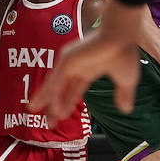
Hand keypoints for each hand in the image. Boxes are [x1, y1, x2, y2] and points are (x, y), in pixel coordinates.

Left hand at [31, 2, 143, 116]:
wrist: (120, 37)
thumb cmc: (124, 53)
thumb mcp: (126, 81)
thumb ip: (124, 95)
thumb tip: (126, 110)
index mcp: (90, 70)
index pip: (74, 91)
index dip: (67, 104)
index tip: (61, 117)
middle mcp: (77, 67)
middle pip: (61, 91)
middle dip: (55, 107)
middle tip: (49, 123)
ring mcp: (70, 63)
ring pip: (54, 85)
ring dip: (45, 98)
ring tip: (33, 109)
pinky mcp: (67, 60)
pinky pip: (56, 80)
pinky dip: (50, 93)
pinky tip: (45, 105)